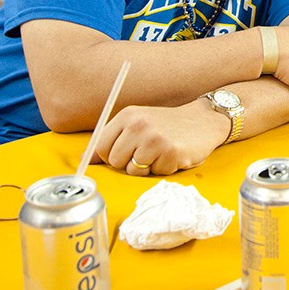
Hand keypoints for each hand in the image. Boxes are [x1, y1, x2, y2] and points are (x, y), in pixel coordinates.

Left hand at [94, 101, 229, 175]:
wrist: (203, 120)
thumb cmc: (167, 125)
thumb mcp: (138, 124)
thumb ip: (113, 139)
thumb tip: (85, 160)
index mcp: (127, 115)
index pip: (101, 147)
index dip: (111, 156)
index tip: (126, 153)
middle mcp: (138, 124)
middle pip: (115, 161)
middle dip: (129, 163)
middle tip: (147, 152)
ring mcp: (154, 138)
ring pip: (133, 171)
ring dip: (147, 168)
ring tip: (160, 153)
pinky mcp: (170, 151)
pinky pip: (155, 174)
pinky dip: (164, 169)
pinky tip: (173, 155)